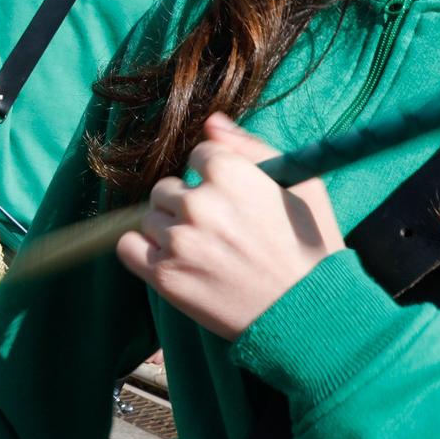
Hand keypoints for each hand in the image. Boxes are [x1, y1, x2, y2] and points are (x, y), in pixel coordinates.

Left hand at [116, 114, 344, 340]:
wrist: (308, 316)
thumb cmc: (311, 250)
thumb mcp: (301, 187)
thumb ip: (251, 147)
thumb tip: (211, 122)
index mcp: (230, 173)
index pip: (198, 156)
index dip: (215, 178)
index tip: (232, 202)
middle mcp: (198, 202)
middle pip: (167, 187)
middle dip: (187, 204)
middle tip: (219, 232)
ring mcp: (178, 240)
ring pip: (150, 217)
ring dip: (170, 230)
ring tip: (206, 253)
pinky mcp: (164, 276)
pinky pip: (128, 247)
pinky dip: (143, 251)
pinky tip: (172, 261)